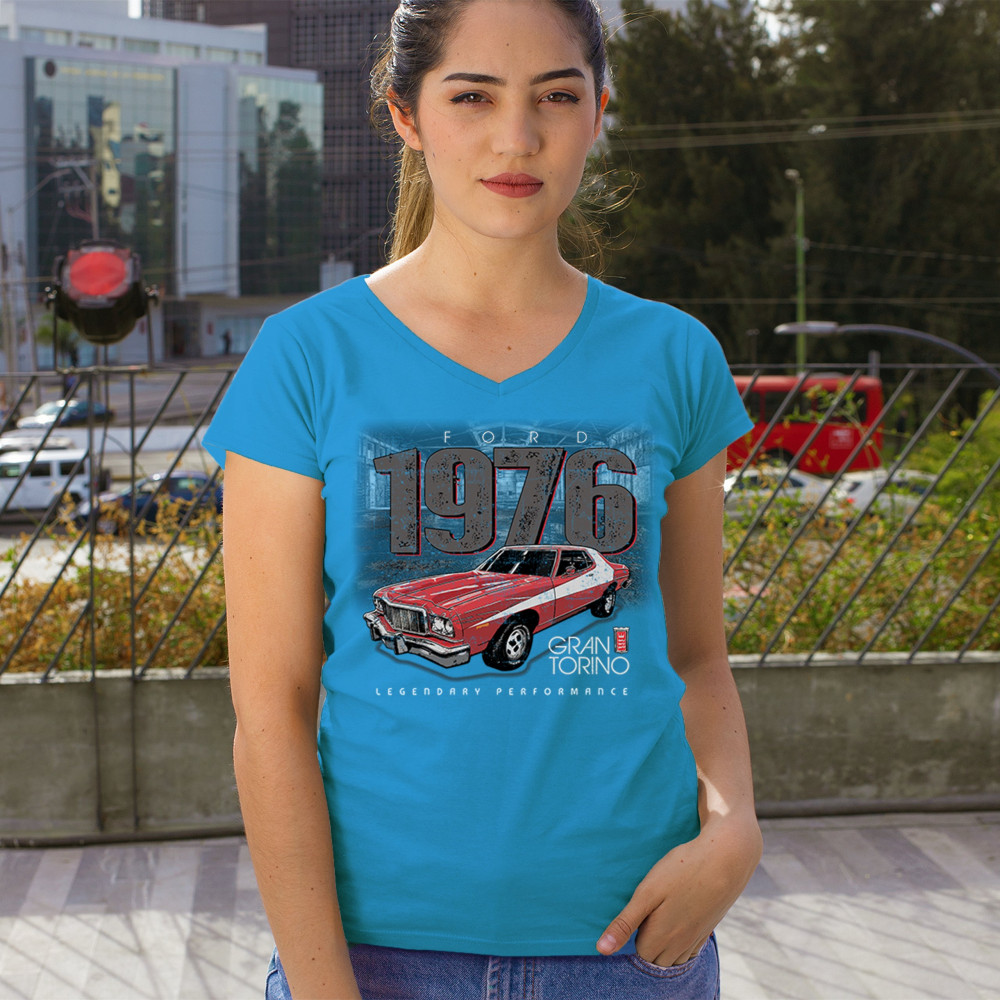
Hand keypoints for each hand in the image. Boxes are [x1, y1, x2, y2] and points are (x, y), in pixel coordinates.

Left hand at [596, 813, 761, 966]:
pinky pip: (692, 948)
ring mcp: (698, 936)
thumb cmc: (682, 870)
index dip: (634, 932)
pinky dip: (682, 940)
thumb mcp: (647, 892)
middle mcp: (681, 943)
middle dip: (649, 941)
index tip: (638, 909)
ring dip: (665, 943)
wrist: (726, 856)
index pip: (640, 952)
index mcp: (663, 936)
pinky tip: (681, 917)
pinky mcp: (709, 927)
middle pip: (657, 957)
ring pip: (676, 956)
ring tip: (663, 913)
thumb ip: (625, 922)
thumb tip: (602, 949)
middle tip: (649, 909)